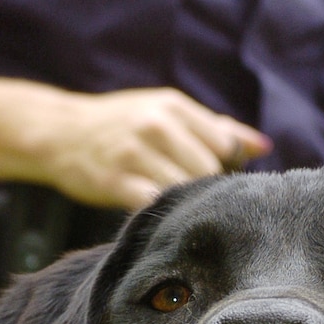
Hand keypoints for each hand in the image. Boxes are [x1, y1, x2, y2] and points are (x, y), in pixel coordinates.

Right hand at [25, 86, 271, 208]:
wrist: (59, 133)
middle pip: (209, 170)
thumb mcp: (166, 113)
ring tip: (179, 211)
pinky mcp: (117, 181)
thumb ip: (216, 128)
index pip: (226, 144)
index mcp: (174, 106)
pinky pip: (155, 205)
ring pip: (185, 189)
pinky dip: (163, 214)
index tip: (217, 184)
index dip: (228, 169)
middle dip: (208, 190)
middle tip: (198, 204)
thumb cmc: (121, 125)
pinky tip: (160, 217)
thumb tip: (264, 146)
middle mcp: (157, 125)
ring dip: (187, 206)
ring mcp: (135, 153)